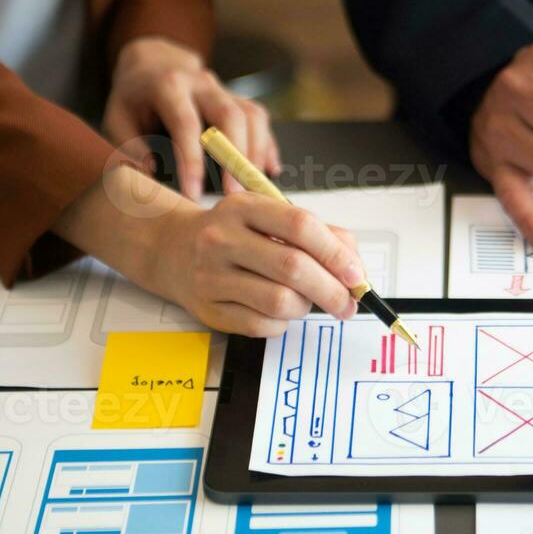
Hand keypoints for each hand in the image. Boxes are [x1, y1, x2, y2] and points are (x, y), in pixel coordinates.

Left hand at [103, 36, 279, 199]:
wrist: (152, 65)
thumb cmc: (133, 101)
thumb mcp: (117, 121)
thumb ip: (131, 148)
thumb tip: (154, 174)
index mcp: (168, 85)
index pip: (186, 123)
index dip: (191, 160)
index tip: (193, 193)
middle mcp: (201, 82)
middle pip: (230, 115)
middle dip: (235, 158)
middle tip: (235, 196)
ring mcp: (224, 89)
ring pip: (252, 116)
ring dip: (256, 154)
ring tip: (253, 188)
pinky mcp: (239, 98)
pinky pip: (261, 120)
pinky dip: (268, 147)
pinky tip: (269, 172)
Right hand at [154, 191, 364, 336]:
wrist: (176, 250)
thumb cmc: (238, 235)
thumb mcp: (273, 219)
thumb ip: (321, 236)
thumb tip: (355, 270)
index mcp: (245, 207)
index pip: (301, 226)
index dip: (335, 254)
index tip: (356, 276)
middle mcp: (222, 238)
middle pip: (293, 268)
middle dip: (332, 290)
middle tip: (349, 304)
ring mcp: (211, 275)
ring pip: (280, 302)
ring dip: (306, 307)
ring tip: (307, 302)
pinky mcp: (209, 309)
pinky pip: (262, 326)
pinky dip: (282, 324)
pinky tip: (279, 312)